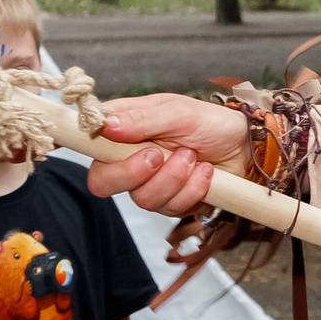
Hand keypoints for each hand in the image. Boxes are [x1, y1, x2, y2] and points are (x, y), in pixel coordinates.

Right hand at [87, 94, 250, 215]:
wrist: (247, 147)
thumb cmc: (210, 123)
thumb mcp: (177, 111)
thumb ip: (142, 119)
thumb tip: (106, 125)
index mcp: (122, 131)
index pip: (86, 141)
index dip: (73, 145)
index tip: (76, 144)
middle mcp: (129, 159)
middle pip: (102, 182)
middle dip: (131, 173)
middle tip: (158, 155)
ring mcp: (149, 183)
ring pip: (141, 198)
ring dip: (173, 179)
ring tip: (194, 158)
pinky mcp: (171, 202)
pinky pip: (171, 207)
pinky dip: (192, 189)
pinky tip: (205, 172)